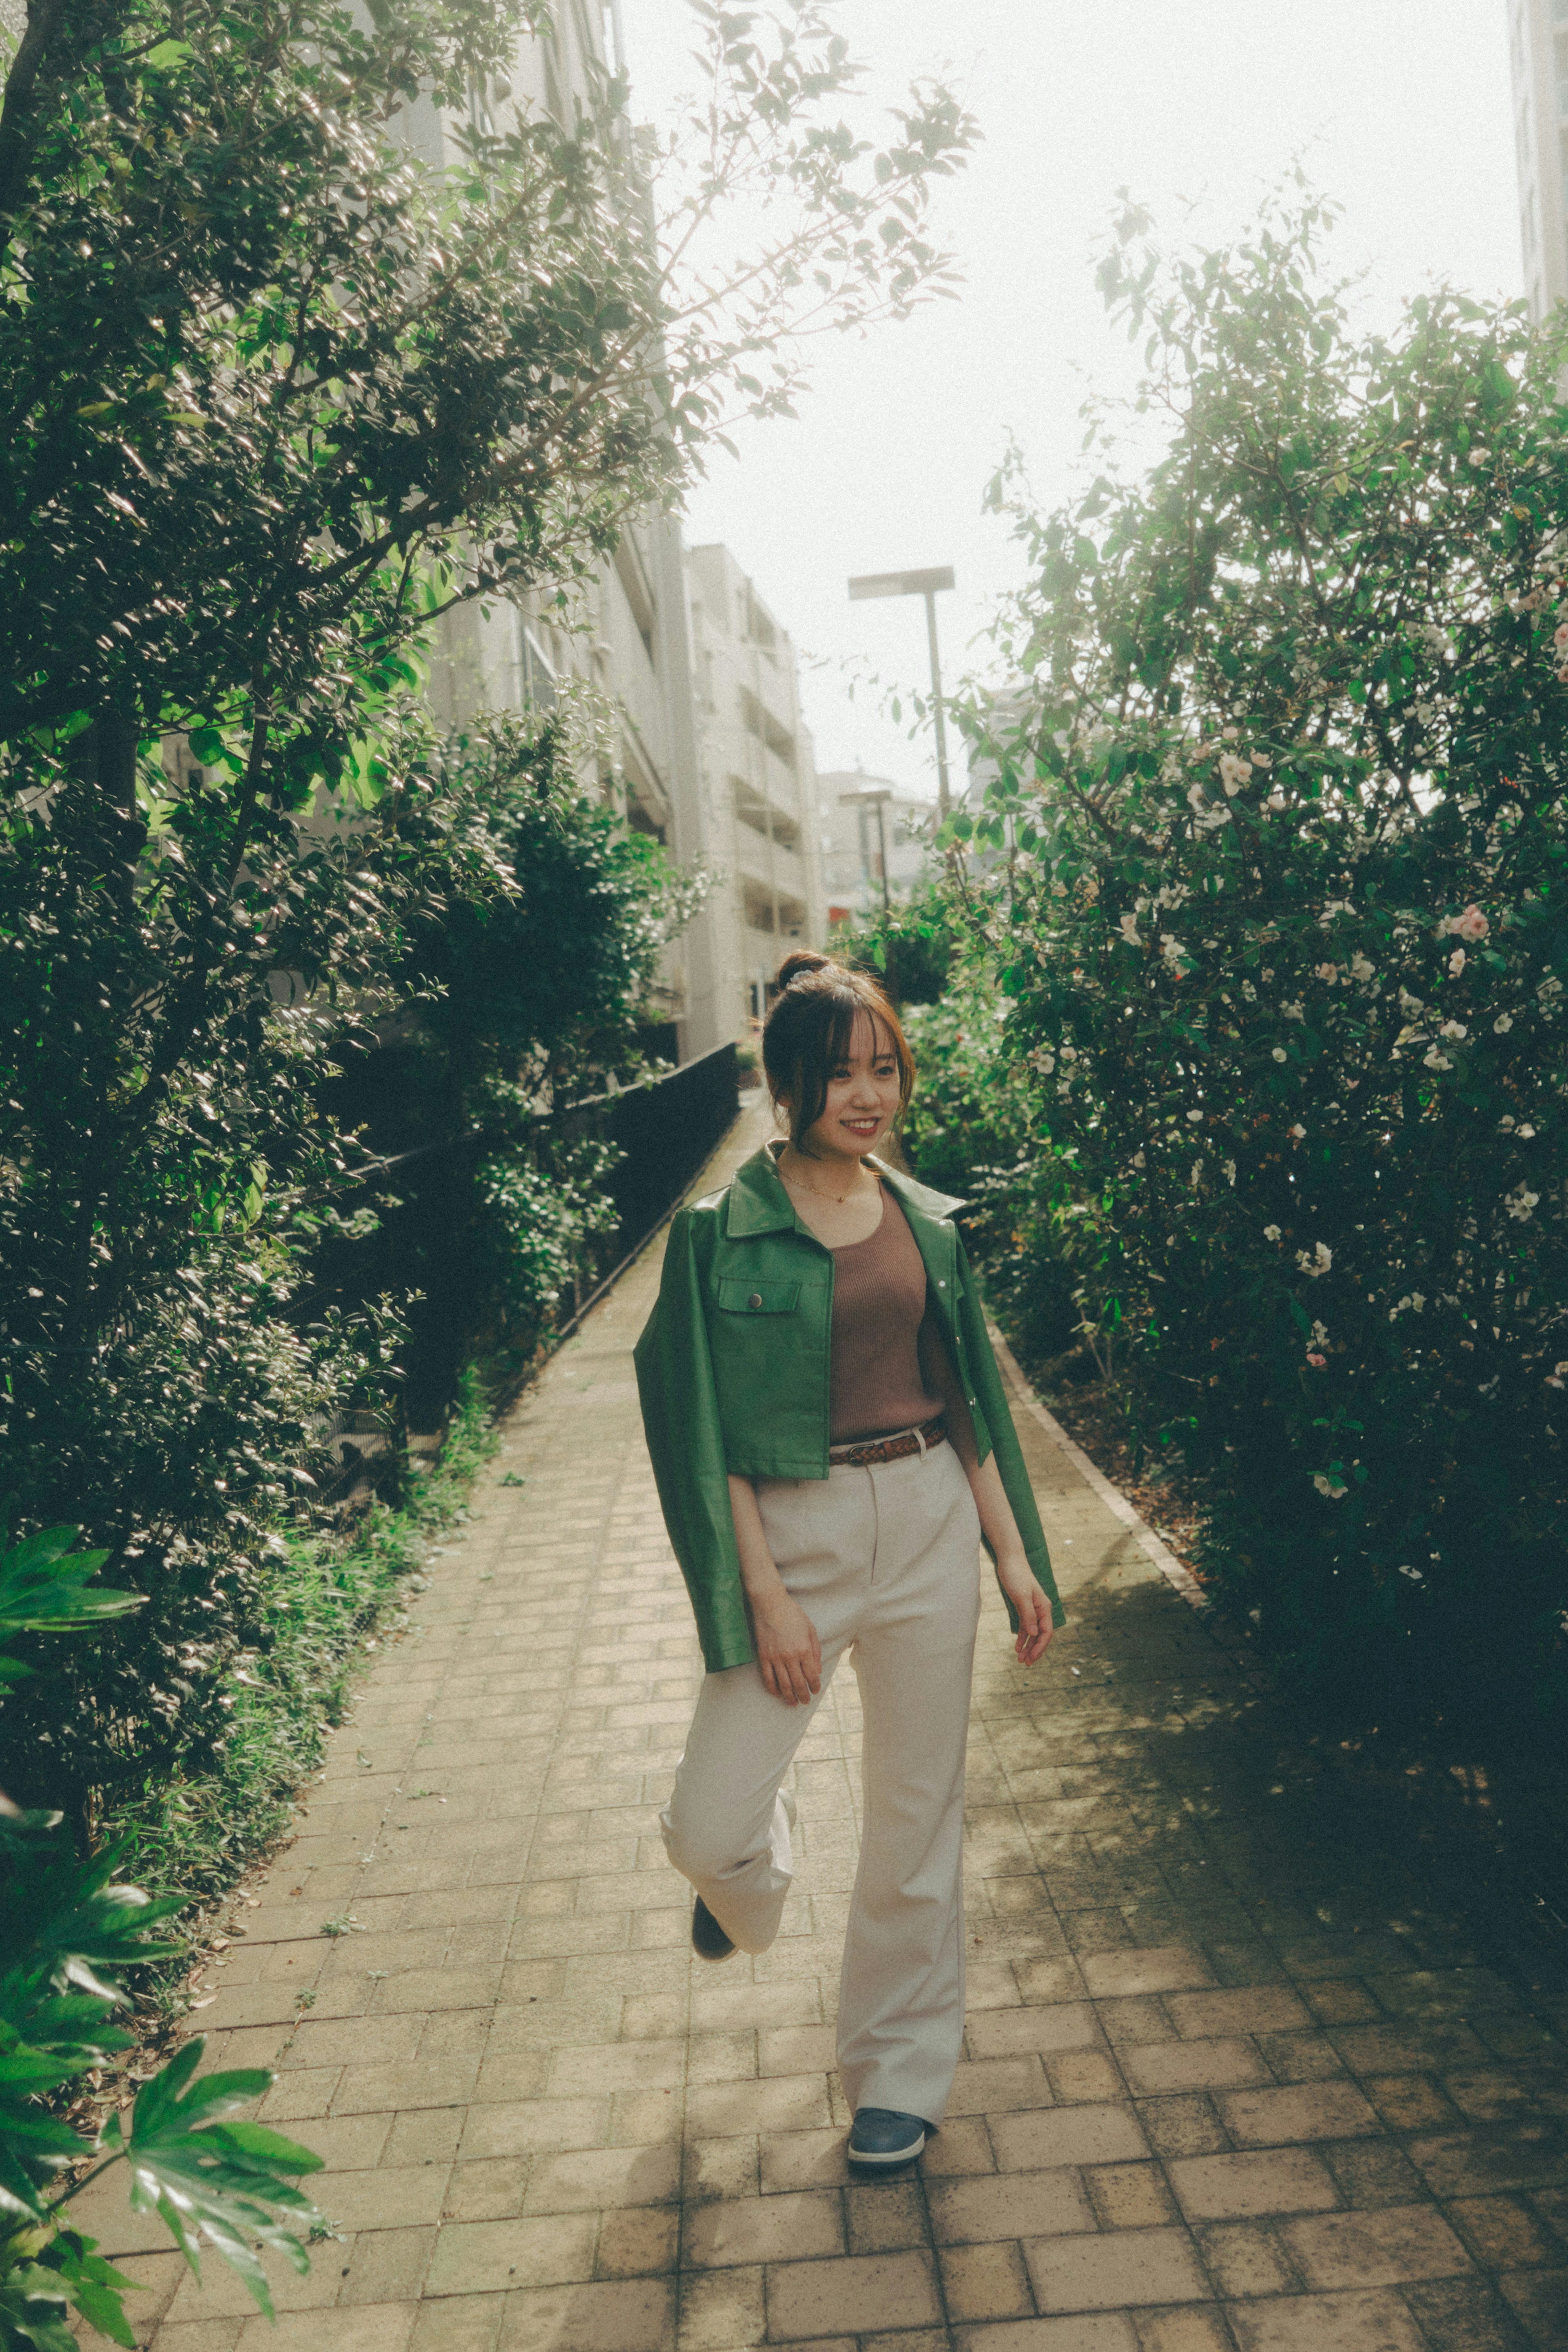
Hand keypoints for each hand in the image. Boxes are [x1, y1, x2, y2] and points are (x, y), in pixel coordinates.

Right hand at [748, 1583, 822, 1705]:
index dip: (815, 1686)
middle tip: (805, 1701)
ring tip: (793, 1703)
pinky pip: (768, 1678)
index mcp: (804, 1649)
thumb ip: (815, 1651)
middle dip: (803, 1696)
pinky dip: (773, 1689)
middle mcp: (790, 1656)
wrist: (770, 1604)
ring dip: (789, 1697)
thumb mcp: (810, 1629)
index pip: (812, 1675)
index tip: (815, 1690)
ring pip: (783, 1685)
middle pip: (798, 1684)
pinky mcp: (763, 1657)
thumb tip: (818, 1670)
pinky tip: (777, 1694)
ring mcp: (775, 1658)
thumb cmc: (793, 1614)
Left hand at [996, 1554, 1054, 1665]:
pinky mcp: (1024, 1607)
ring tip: (1020, 1660)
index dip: (1040, 1647)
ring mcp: (1033, 1609)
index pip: (1046, 1632)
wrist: (1009, 1560)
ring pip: (1033, 1633)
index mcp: (1044, 1607)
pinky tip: (1017, 1647)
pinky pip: (1026, 1626)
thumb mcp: (1021, 1596)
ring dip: (1028, 1646)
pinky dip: (1022, 1637)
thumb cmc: (1016, 1575)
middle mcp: (1041, 1609)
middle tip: (1025, 1664)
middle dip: (1035, 1650)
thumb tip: (1035, 1634)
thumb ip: (1028, 1615)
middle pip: (1041, 1635)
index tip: (1031, 1659)